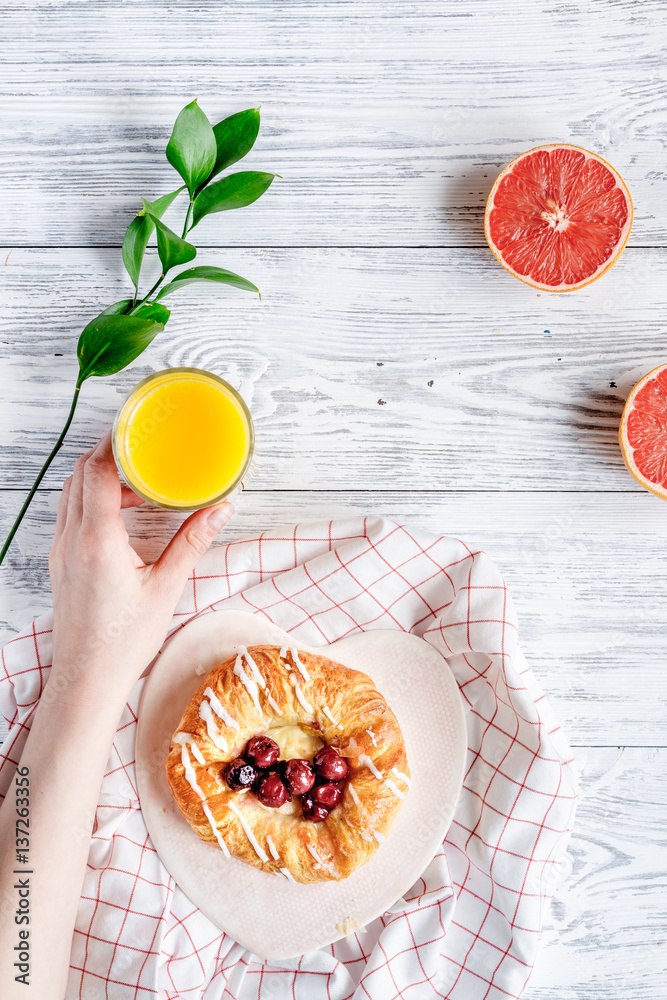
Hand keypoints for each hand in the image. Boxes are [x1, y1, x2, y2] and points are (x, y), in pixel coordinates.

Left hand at [48, 431, 232, 702]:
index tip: (136, 428)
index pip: (99, 471)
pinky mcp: (61, 564)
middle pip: (80, 475)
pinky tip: (120, 516)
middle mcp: (73, 539)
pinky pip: (70, 515)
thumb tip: (221, 509)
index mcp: (98, 539)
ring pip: (71, 494)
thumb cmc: (123, 642)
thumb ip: (193, 542)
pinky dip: (91, 501)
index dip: (115, 443)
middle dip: (108, 454)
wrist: (88, 679)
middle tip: (141, 448)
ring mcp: (62, 551)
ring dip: (99, 478)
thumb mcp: (167, 588)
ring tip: (137, 484)